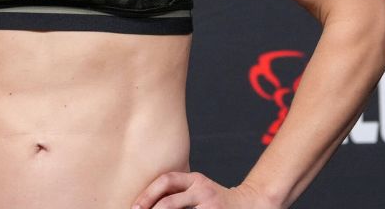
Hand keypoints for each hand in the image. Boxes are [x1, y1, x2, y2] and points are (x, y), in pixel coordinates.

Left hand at [131, 171, 277, 208]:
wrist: (250, 204)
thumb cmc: (216, 200)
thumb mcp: (198, 189)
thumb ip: (179, 192)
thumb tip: (145, 203)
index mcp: (195, 179)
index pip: (166, 180)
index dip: (148, 194)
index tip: (135, 207)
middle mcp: (202, 190)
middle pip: (170, 202)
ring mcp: (210, 205)